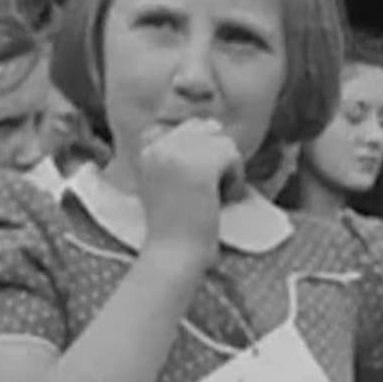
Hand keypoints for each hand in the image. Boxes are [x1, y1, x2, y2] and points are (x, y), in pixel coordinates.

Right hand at [138, 118, 243, 269]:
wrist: (173, 256)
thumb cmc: (174, 227)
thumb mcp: (164, 181)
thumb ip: (179, 153)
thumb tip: (214, 125)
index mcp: (147, 148)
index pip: (186, 127)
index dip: (198, 150)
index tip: (193, 183)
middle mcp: (160, 144)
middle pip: (205, 129)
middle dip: (214, 157)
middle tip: (207, 191)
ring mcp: (179, 153)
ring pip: (222, 142)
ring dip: (227, 170)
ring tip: (214, 197)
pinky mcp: (201, 165)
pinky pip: (233, 156)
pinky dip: (235, 180)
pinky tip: (223, 201)